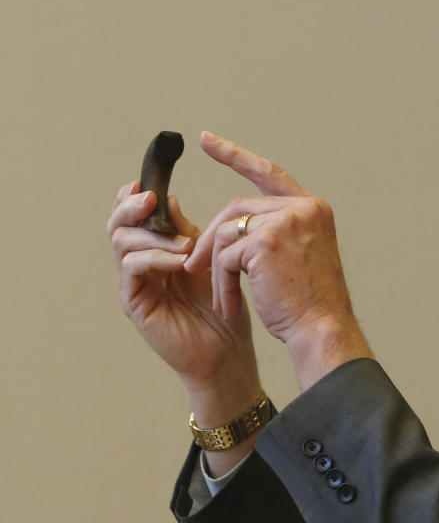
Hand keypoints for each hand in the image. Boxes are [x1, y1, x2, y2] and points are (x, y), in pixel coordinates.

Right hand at [107, 182, 258, 394]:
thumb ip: (188, 231)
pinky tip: (178, 260)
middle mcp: (139, 264)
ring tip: (185, 243)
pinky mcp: (134, 303)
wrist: (227, 349)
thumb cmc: (223, 305)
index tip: (147, 181)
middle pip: (118, 224)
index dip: (133, 196)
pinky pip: (132, 269)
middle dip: (131, 206)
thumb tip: (168, 197)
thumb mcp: (208, 258)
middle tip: (150, 198)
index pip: (134, 216)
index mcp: (156, 249)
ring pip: (121, 242)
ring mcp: (134, 284)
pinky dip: (154, 258)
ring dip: (152, 235)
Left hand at [184, 132, 371, 387]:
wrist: (323, 328)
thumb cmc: (310, 303)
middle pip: (238, 208)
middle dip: (212, 238)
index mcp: (313, 208)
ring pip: (226, 232)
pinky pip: (224, 254)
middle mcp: (303, 207)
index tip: (206, 139)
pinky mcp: (265, 241)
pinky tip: (229, 303)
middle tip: (192, 264)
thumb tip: (230, 227)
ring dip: (215, 266)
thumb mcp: (300, 256)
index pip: (268, 172)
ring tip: (220, 296)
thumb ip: (276, 231)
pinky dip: (220, 281)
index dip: (234, 156)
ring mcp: (285, 221)